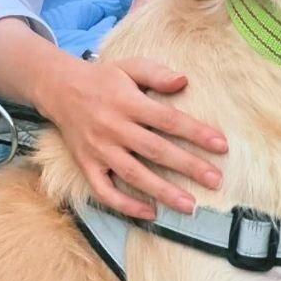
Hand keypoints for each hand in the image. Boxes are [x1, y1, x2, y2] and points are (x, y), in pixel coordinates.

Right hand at [36, 56, 226, 219]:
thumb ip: (156, 74)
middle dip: (188, 166)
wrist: (59, 88)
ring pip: (134, 175)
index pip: (167, 119)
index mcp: (127, 102)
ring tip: (190, 206)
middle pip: (155, 150)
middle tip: (215, 181)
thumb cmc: (103, 79)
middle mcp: (113, 128)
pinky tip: (150, 213)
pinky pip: (104, 191)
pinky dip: (125, 205)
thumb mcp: (129, 67)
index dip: (195, 133)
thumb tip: (184, 81)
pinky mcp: (86, 165)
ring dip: (163, 192)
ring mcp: (98, 149)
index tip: (221, 145)